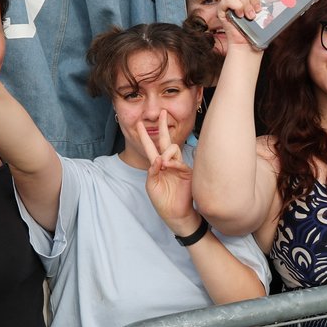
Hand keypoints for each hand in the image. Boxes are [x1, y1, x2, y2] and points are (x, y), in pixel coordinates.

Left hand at [135, 112, 201, 235]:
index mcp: (157, 165)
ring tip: (163, 164)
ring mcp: (178, 166)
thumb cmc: (162, 201)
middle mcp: (168, 162)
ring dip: (166, 153)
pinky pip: (179, 161)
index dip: (144, 136)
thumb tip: (158, 158)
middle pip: (165, 140)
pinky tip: (168, 167)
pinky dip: (172, 163)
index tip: (139, 124)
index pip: (151, 147)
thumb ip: (152, 171)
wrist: (175, 213)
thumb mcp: (151, 186)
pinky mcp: (187, 171)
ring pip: (173, 149)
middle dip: (163, 126)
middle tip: (162, 113)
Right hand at [218, 0, 264, 49]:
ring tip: (251, 15)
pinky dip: (237, 7)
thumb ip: (274, 1)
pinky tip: (240, 15)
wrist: (249, 44)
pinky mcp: (222, 9)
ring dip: (246, 4)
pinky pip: (228, 0)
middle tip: (258, 9)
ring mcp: (230, 0)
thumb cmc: (259, 29)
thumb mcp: (269, 12)